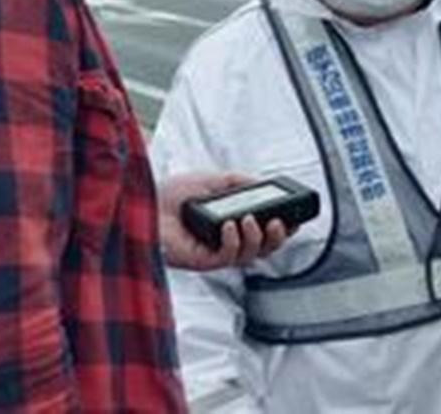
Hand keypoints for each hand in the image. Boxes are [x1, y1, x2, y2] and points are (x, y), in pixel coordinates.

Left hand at [158, 172, 293, 270]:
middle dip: (277, 238)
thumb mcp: (212, 180)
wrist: (146, 201)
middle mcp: (225, 241)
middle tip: (278, 224)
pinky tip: (228, 227)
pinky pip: (227, 258)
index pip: (263, 233)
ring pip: (249, 257)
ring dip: (256, 239)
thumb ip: (238, 182)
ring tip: (250, 220)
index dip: (282, 230)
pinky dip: (233, 242)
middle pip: (263, 250)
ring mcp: (214, 253)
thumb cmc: (171, 193)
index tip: (294, 221)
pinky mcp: (202, 261)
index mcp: (230, 224)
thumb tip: (260, 184)